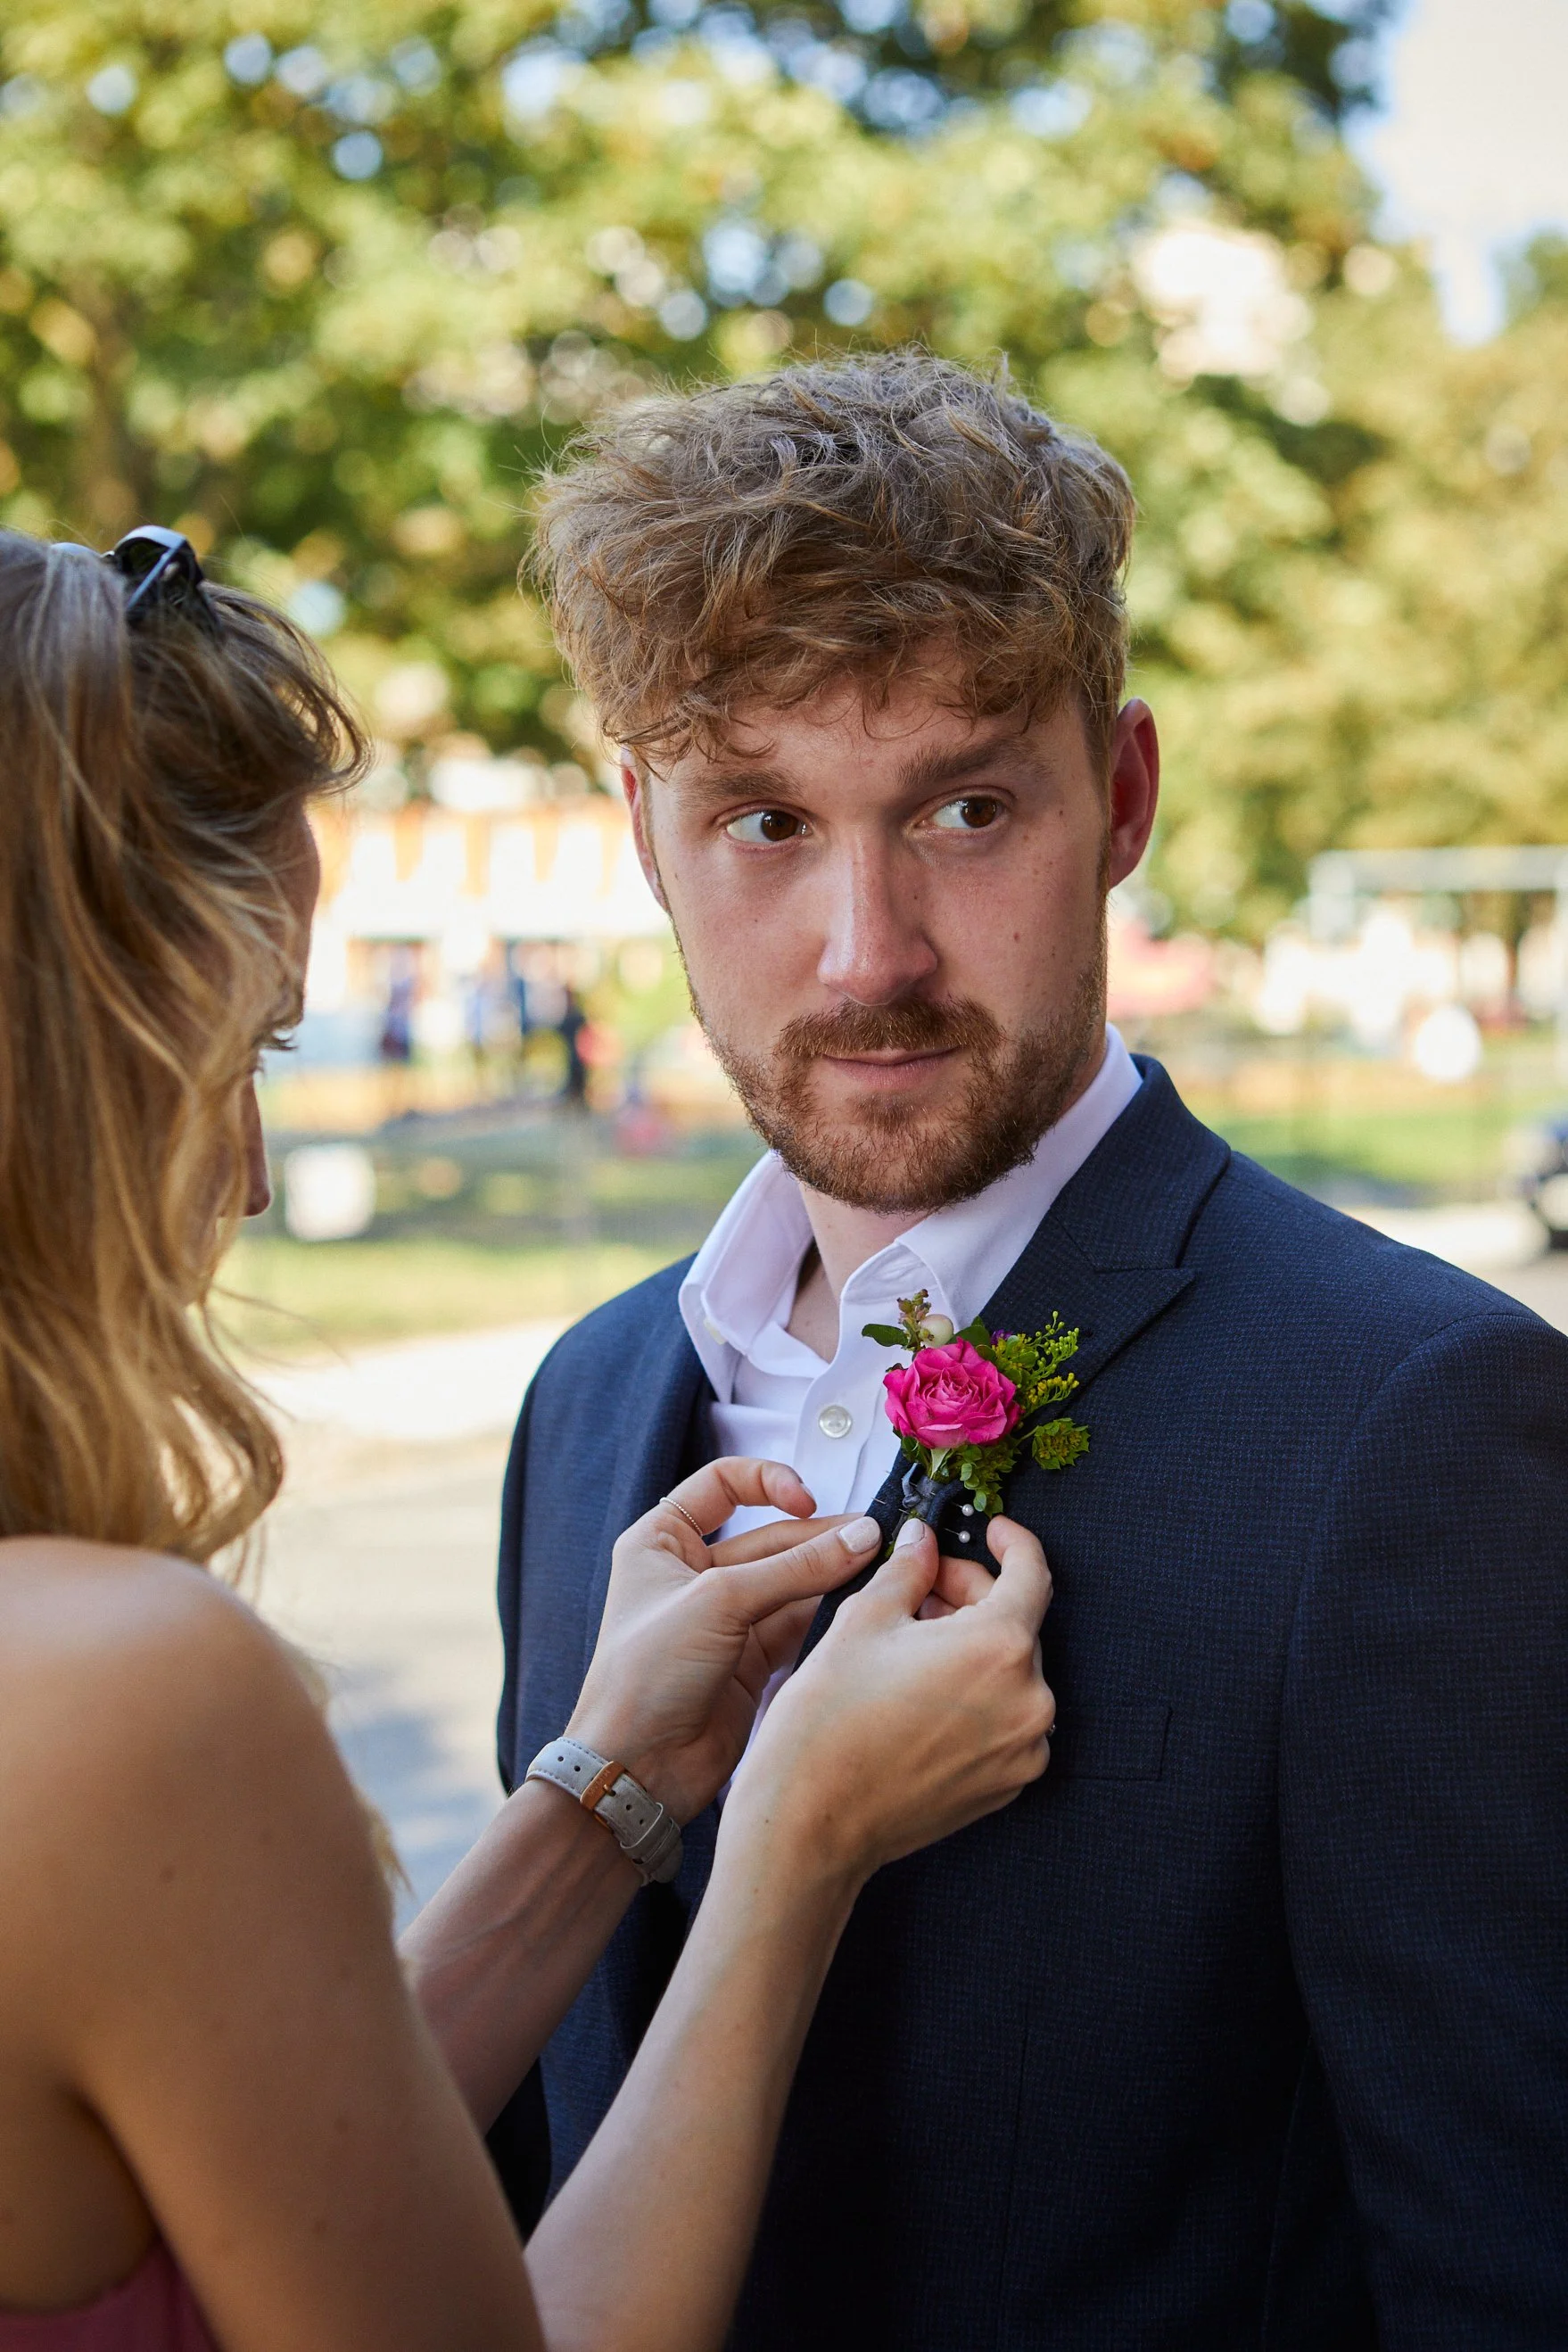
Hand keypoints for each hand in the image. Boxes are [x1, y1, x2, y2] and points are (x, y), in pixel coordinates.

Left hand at [566, 1457, 882, 1821]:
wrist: (636, 1768)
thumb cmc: (645, 1675)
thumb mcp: (718, 1602)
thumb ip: (795, 1567)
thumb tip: (862, 1535)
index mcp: (662, 1541)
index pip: (723, 1484)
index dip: (768, 1482)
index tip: (806, 1501)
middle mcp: (695, 1574)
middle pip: (771, 1537)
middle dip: (820, 1537)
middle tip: (874, 1538)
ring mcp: (726, 1617)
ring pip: (792, 1580)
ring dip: (832, 1573)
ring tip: (880, 1566)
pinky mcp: (752, 1659)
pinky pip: (799, 1621)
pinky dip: (829, 1612)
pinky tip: (862, 1603)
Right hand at [725, 1514, 1054, 1887]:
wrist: (811, 1822)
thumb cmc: (829, 1722)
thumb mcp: (863, 1620)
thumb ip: (908, 1571)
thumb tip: (923, 1543)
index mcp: (1000, 1647)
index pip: (1032, 1574)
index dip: (1013, 1542)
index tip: (993, 1531)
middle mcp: (1029, 1700)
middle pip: (1016, 1623)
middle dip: (971, 1597)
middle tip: (921, 1589)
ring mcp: (1023, 1750)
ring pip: (1010, 1673)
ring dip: (972, 1647)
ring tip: (913, 1645)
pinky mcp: (1008, 1785)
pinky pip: (1006, 1719)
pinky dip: (977, 1695)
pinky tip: (924, 1692)